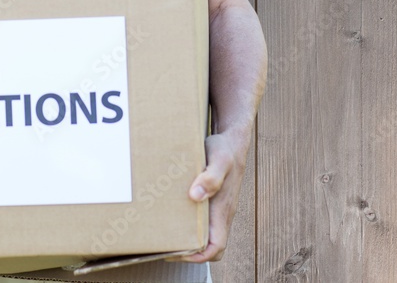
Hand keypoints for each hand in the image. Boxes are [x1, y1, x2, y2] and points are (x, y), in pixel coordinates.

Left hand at [166, 130, 248, 262]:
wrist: (233, 139)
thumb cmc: (226, 149)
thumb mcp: (219, 159)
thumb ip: (211, 177)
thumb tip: (196, 196)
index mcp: (223, 209)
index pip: (216, 247)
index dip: (198, 256)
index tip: (178, 252)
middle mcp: (221, 213)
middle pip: (208, 245)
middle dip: (188, 251)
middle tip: (164, 245)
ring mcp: (217, 207)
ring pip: (204, 233)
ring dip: (186, 237)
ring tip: (163, 232)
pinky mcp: (211, 199)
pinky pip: (200, 219)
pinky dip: (187, 222)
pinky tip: (169, 212)